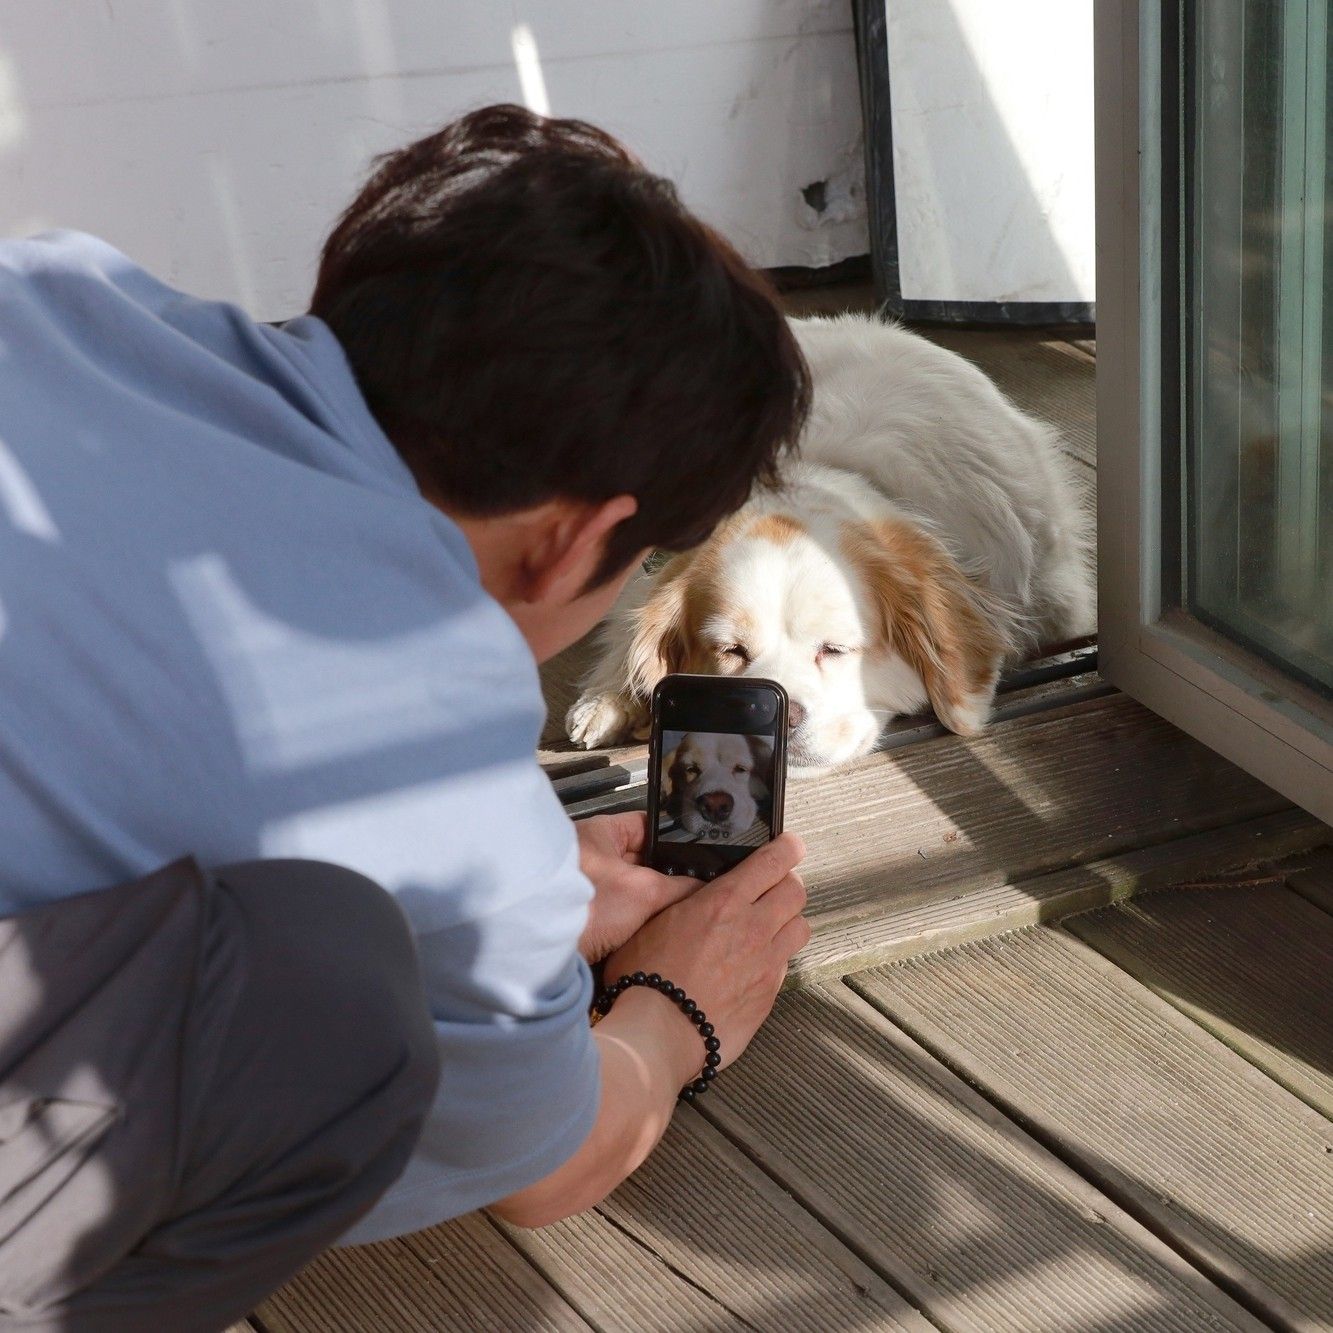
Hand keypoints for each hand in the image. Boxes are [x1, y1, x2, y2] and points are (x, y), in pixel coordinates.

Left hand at [575, 812, 698, 963]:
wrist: (543, 951)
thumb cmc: (586, 905)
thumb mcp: (643, 891)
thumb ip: (679, 887)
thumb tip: (703, 889)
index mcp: (601, 833)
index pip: (648, 826)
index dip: (675, 839)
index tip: (699, 853)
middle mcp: (592, 854)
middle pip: (643, 860)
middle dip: (666, 877)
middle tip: (694, 889)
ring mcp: (587, 885)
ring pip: (632, 889)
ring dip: (651, 902)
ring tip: (679, 911)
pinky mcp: (583, 914)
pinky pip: (619, 911)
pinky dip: (634, 920)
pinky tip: (655, 929)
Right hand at [602, 833, 808, 1071]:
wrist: (658, 1033)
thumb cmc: (646, 977)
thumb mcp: (657, 921)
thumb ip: (689, 902)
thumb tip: (701, 893)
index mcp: (723, 902)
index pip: (772, 862)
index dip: (787, 849)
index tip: (791, 845)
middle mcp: (753, 928)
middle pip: (796, 891)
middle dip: (788, 883)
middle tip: (774, 887)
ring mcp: (766, 963)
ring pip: (800, 928)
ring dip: (788, 921)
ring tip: (769, 926)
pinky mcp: (769, 994)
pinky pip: (785, 964)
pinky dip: (776, 957)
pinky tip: (753, 964)